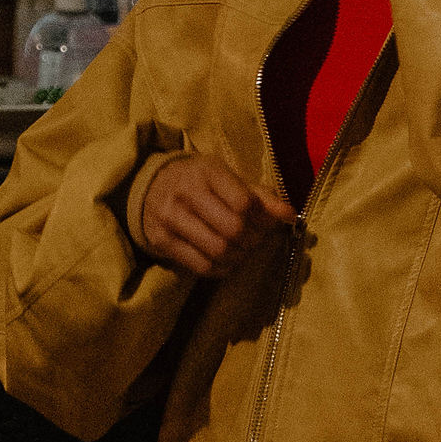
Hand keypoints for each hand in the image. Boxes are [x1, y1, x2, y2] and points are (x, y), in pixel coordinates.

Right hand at [140, 152, 293, 277]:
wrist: (150, 185)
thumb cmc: (199, 181)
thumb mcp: (227, 179)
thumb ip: (260, 196)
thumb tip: (290, 215)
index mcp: (208, 172)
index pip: (244, 203)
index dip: (262, 220)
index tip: (265, 224)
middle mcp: (186, 193)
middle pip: (233, 230)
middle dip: (252, 240)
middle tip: (255, 240)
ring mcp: (171, 218)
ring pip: (218, 250)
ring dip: (239, 256)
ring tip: (241, 250)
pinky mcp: (162, 241)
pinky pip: (201, 266)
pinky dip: (221, 268)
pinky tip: (226, 260)